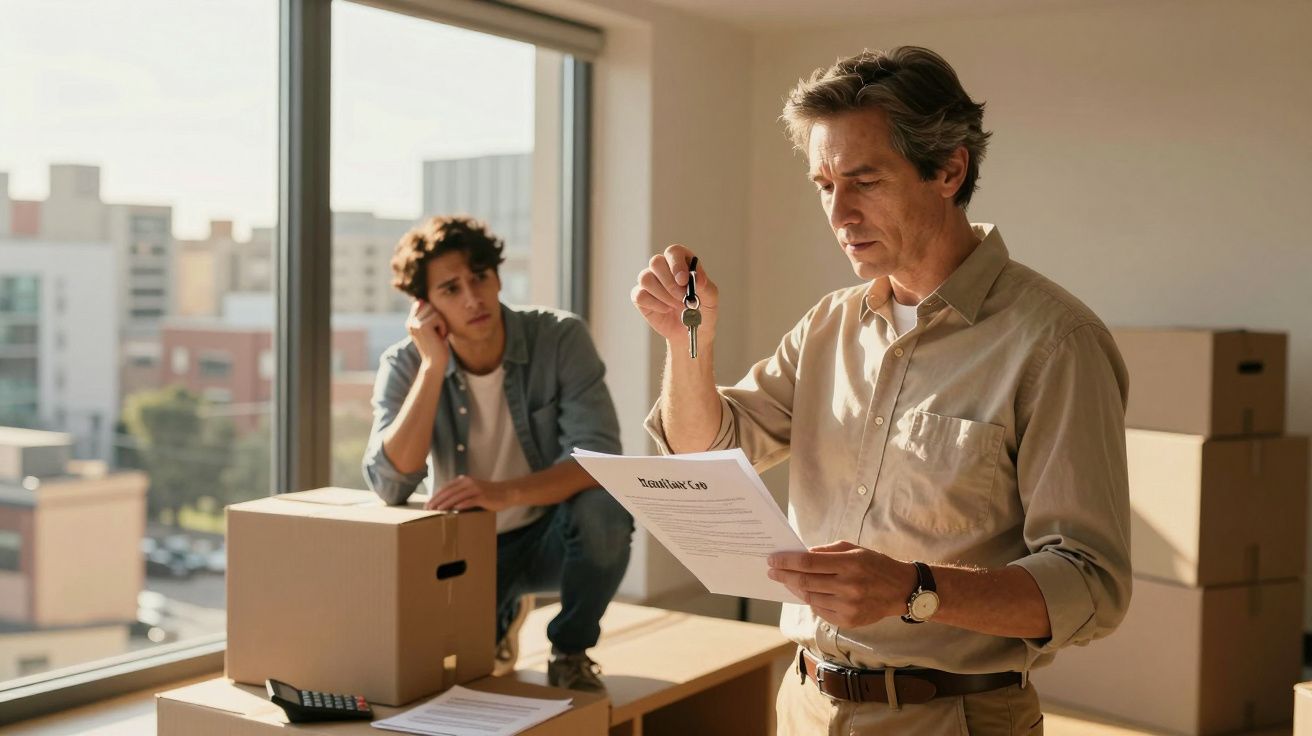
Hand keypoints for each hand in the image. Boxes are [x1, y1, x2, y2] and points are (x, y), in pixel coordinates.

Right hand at [407, 299, 449, 370]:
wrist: (435, 364)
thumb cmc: (438, 347)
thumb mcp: (433, 329)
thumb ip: (429, 315)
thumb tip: (424, 300)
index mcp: (411, 322)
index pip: (422, 304)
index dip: (433, 312)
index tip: (436, 327)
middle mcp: (410, 322)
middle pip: (429, 305)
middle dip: (439, 317)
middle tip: (438, 332)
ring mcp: (414, 324)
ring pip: (435, 311)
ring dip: (442, 323)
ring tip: (439, 335)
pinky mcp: (422, 326)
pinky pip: (438, 317)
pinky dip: (443, 327)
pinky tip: (440, 337)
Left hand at [425, 475, 516, 511]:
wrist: (506, 493)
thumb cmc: (488, 495)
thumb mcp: (472, 491)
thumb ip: (461, 494)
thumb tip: (445, 504)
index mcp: (464, 480)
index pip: (445, 488)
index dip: (435, 496)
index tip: (427, 505)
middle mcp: (468, 482)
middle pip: (448, 492)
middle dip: (437, 501)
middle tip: (428, 509)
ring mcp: (475, 489)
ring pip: (456, 496)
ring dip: (446, 503)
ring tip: (437, 510)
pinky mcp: (482, 496)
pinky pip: (469, 501)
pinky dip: (461, 505)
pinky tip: (454, 510)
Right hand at [630, 244, 718, 347]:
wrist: (690, 331)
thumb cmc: (702, 311)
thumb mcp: (711, 298)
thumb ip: (705, 286)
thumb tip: (695, 279)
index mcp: (682, 261)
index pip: (674, 251)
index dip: (677, 263)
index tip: (684, 280)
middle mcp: (664, 268)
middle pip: (656, 262)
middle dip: (669, 282)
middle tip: (682, 297)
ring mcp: (650, 281)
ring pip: (645, 278)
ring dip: (663, 295)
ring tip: (676, 305)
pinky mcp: (640, 296)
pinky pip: (639, 295)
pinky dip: (654, 304)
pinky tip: (665, 310)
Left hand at [767, 541, 918, 627]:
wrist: (902, 590)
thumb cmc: (875, 565)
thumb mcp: (854, 549)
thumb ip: (827, 552)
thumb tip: (801, 555)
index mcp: (850, 564)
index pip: (808, 563)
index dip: (787, 561)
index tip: (773, 559)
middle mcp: (849, 587)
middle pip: (805, 582)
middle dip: (784, 575)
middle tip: (772, 571)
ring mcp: (848, 606)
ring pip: (810, 598)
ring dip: (795, 588)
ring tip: (787, 581)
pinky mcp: (849, 621)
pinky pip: (820, 611)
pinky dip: (811, 600)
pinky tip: (807, 592)